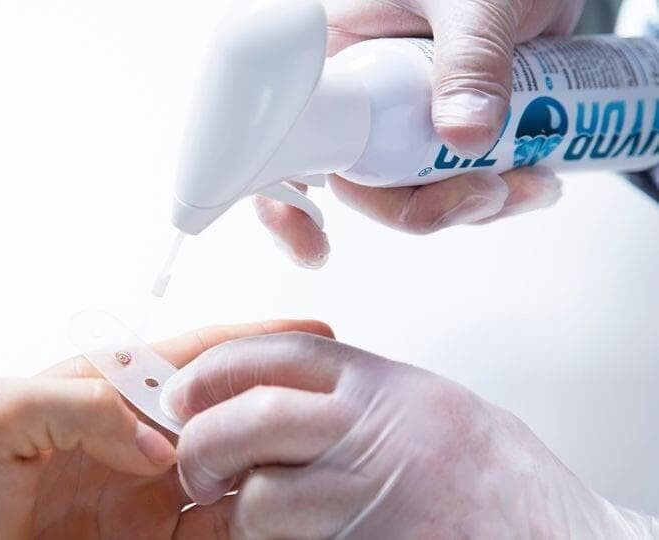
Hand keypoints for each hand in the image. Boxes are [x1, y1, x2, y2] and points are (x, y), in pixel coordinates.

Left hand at [0, 320, 332, 539]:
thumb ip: (77, 403)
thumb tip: (155, 437)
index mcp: (104, 388)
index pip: (191, 357)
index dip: (250, 343)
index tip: (307, 335)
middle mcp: (135, 434)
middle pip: (225, 410)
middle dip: (274, 401)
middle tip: (320, 404)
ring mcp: (149, 489)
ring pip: (232, 466)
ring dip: (270, 459)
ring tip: (311, 453)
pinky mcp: (155, 537)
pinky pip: (218, 523)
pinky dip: (252, 517)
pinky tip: (275, 509)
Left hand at [162, 332, 657, 537]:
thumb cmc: (506, 484)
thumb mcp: (436, 411)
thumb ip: (363, 399)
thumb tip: (289, 396)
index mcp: (389, 389)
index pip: (278, 355)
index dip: (216, 369)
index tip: (182, 389)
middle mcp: (378, 435)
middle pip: (253, 419)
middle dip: (205, 443)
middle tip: (194, 463)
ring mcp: (373, 499)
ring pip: (262, 499)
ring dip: (242, 510)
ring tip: (251, 513)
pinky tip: (296, 538)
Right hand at [257, 0, 581, 266]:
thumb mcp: (473, 0)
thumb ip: (470, 58)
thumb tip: (465, 135)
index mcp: (337, 59)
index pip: (291, 144)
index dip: (289, 206)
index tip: (315, 247)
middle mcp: (362, 99)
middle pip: (363, 186)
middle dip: (422, 209)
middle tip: (485, 194)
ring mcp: (404, 121)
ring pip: (414, 193)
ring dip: (472, 206)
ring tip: (532, 180)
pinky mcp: (445, 134)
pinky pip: (454, 183)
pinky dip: (495, 194)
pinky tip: (536, 175)